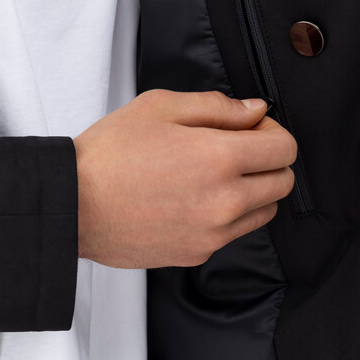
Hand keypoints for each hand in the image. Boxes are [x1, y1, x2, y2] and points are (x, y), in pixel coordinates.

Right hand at [73, 89, 296, 267]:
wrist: (74, 206)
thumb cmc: (109, 155)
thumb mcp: (160, 107)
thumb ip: (217, 106)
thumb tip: (255, 112)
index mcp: (220, 158)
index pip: (285, 149)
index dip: (273, 133)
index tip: (252, 130)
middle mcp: (225, 201)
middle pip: (283, 183)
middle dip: (269, 162)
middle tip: (236, 150)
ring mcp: (213, 233)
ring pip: (265, 212)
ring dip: (254, 191)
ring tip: (215, 177)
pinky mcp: (198, 253)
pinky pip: (234, 233)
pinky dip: (228, 216)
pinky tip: (195, 200)